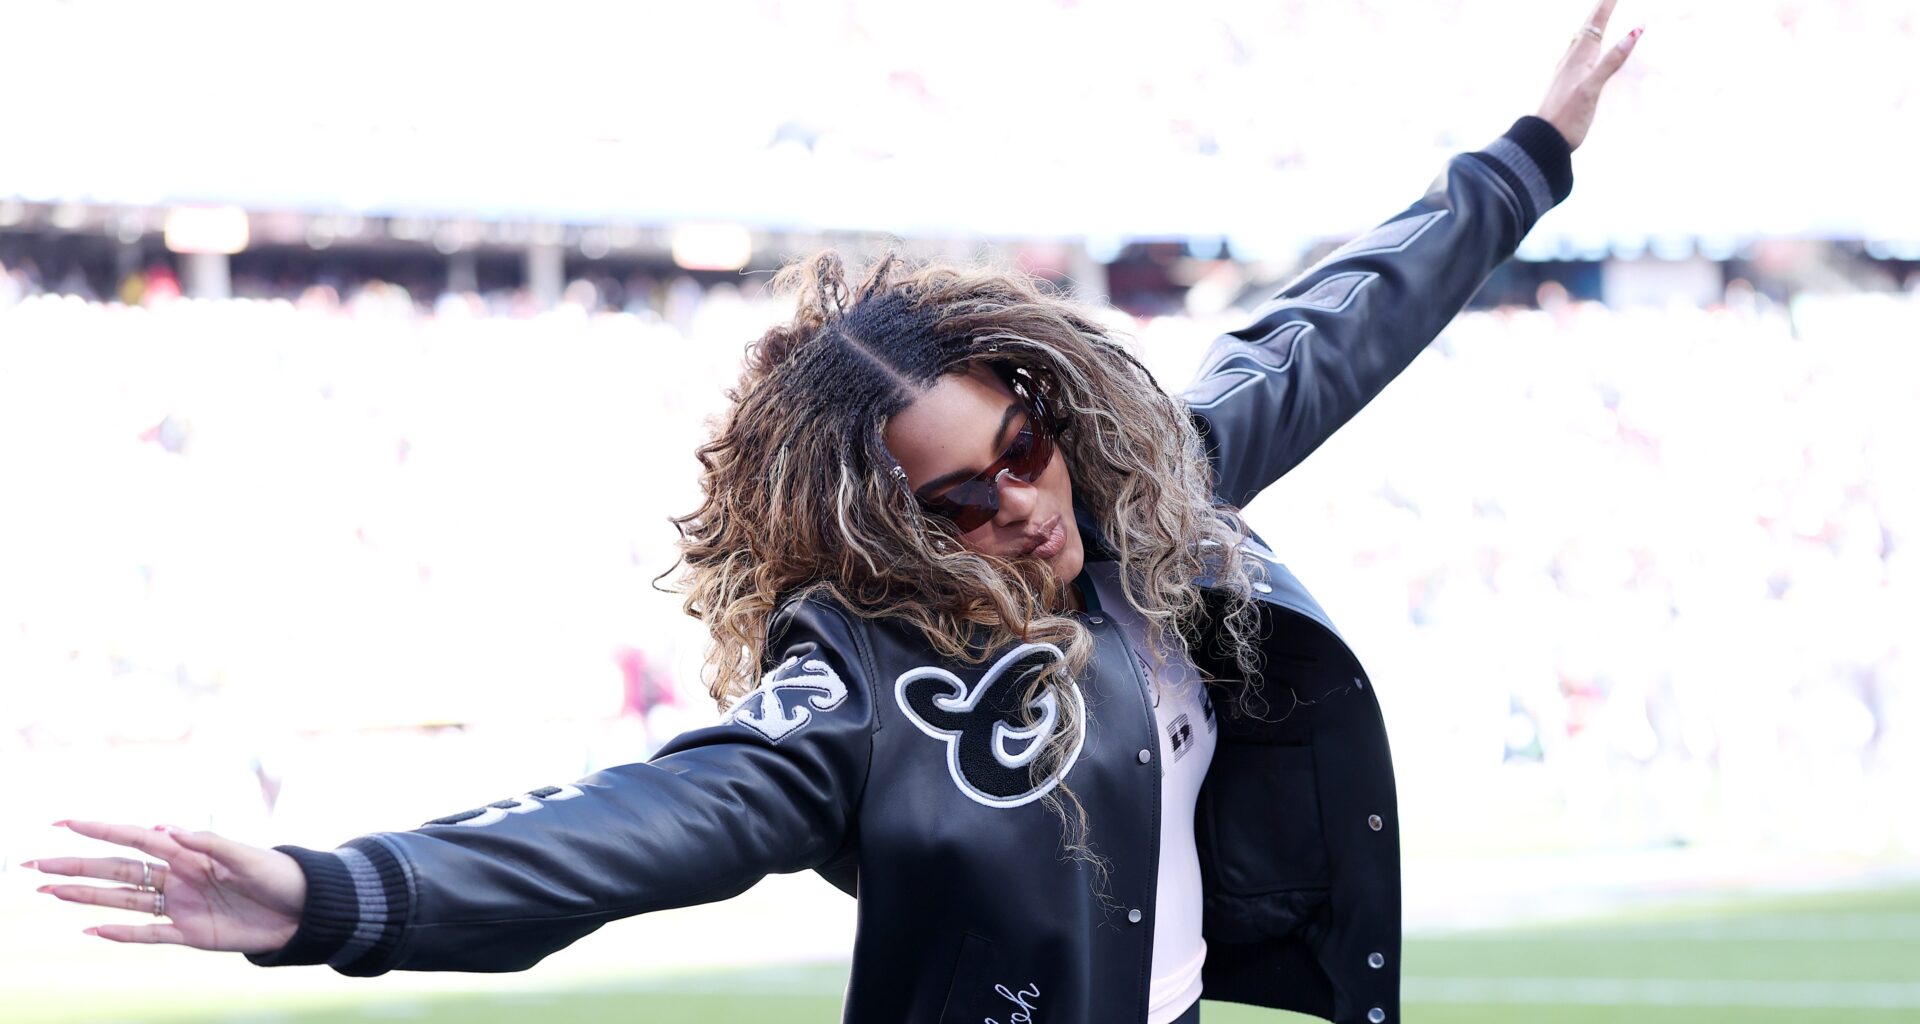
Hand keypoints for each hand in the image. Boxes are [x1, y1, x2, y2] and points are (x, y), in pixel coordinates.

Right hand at [27, 820, 304, 953]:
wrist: (304, 911)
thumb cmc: (280, 875)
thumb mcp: (248, 855)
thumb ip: (209, 842)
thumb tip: (165, 827)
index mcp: (190, 853)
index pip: (136, 838)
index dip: (101, 830)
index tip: (65, 822)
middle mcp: (177, 878)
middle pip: (117, 870)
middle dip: (76, 865)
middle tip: (34, 864)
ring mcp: (180, 906)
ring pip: (122, 900)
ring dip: (85, 896)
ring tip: (47, 891)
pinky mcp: (190, 934)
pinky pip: (147, 934)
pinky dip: (119, 933)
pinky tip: (89, 929)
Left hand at [1536, 0, 1642, 150]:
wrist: (1543, 140)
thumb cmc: (1566, 116)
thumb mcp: (1591, 87)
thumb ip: (1611, 61)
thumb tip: (1633, 32)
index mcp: (1578, 57)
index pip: (1595, 23)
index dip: (1606, 6)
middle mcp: (1571, 60)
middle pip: (1587, 28)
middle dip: (1599, 11)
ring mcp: (1567, 72)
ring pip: (1581, 41)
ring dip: (1591, 26)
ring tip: (1597, 16)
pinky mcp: (1567, 85)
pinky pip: (1578, 56)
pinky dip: (1587, 45)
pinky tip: (1584, 52)